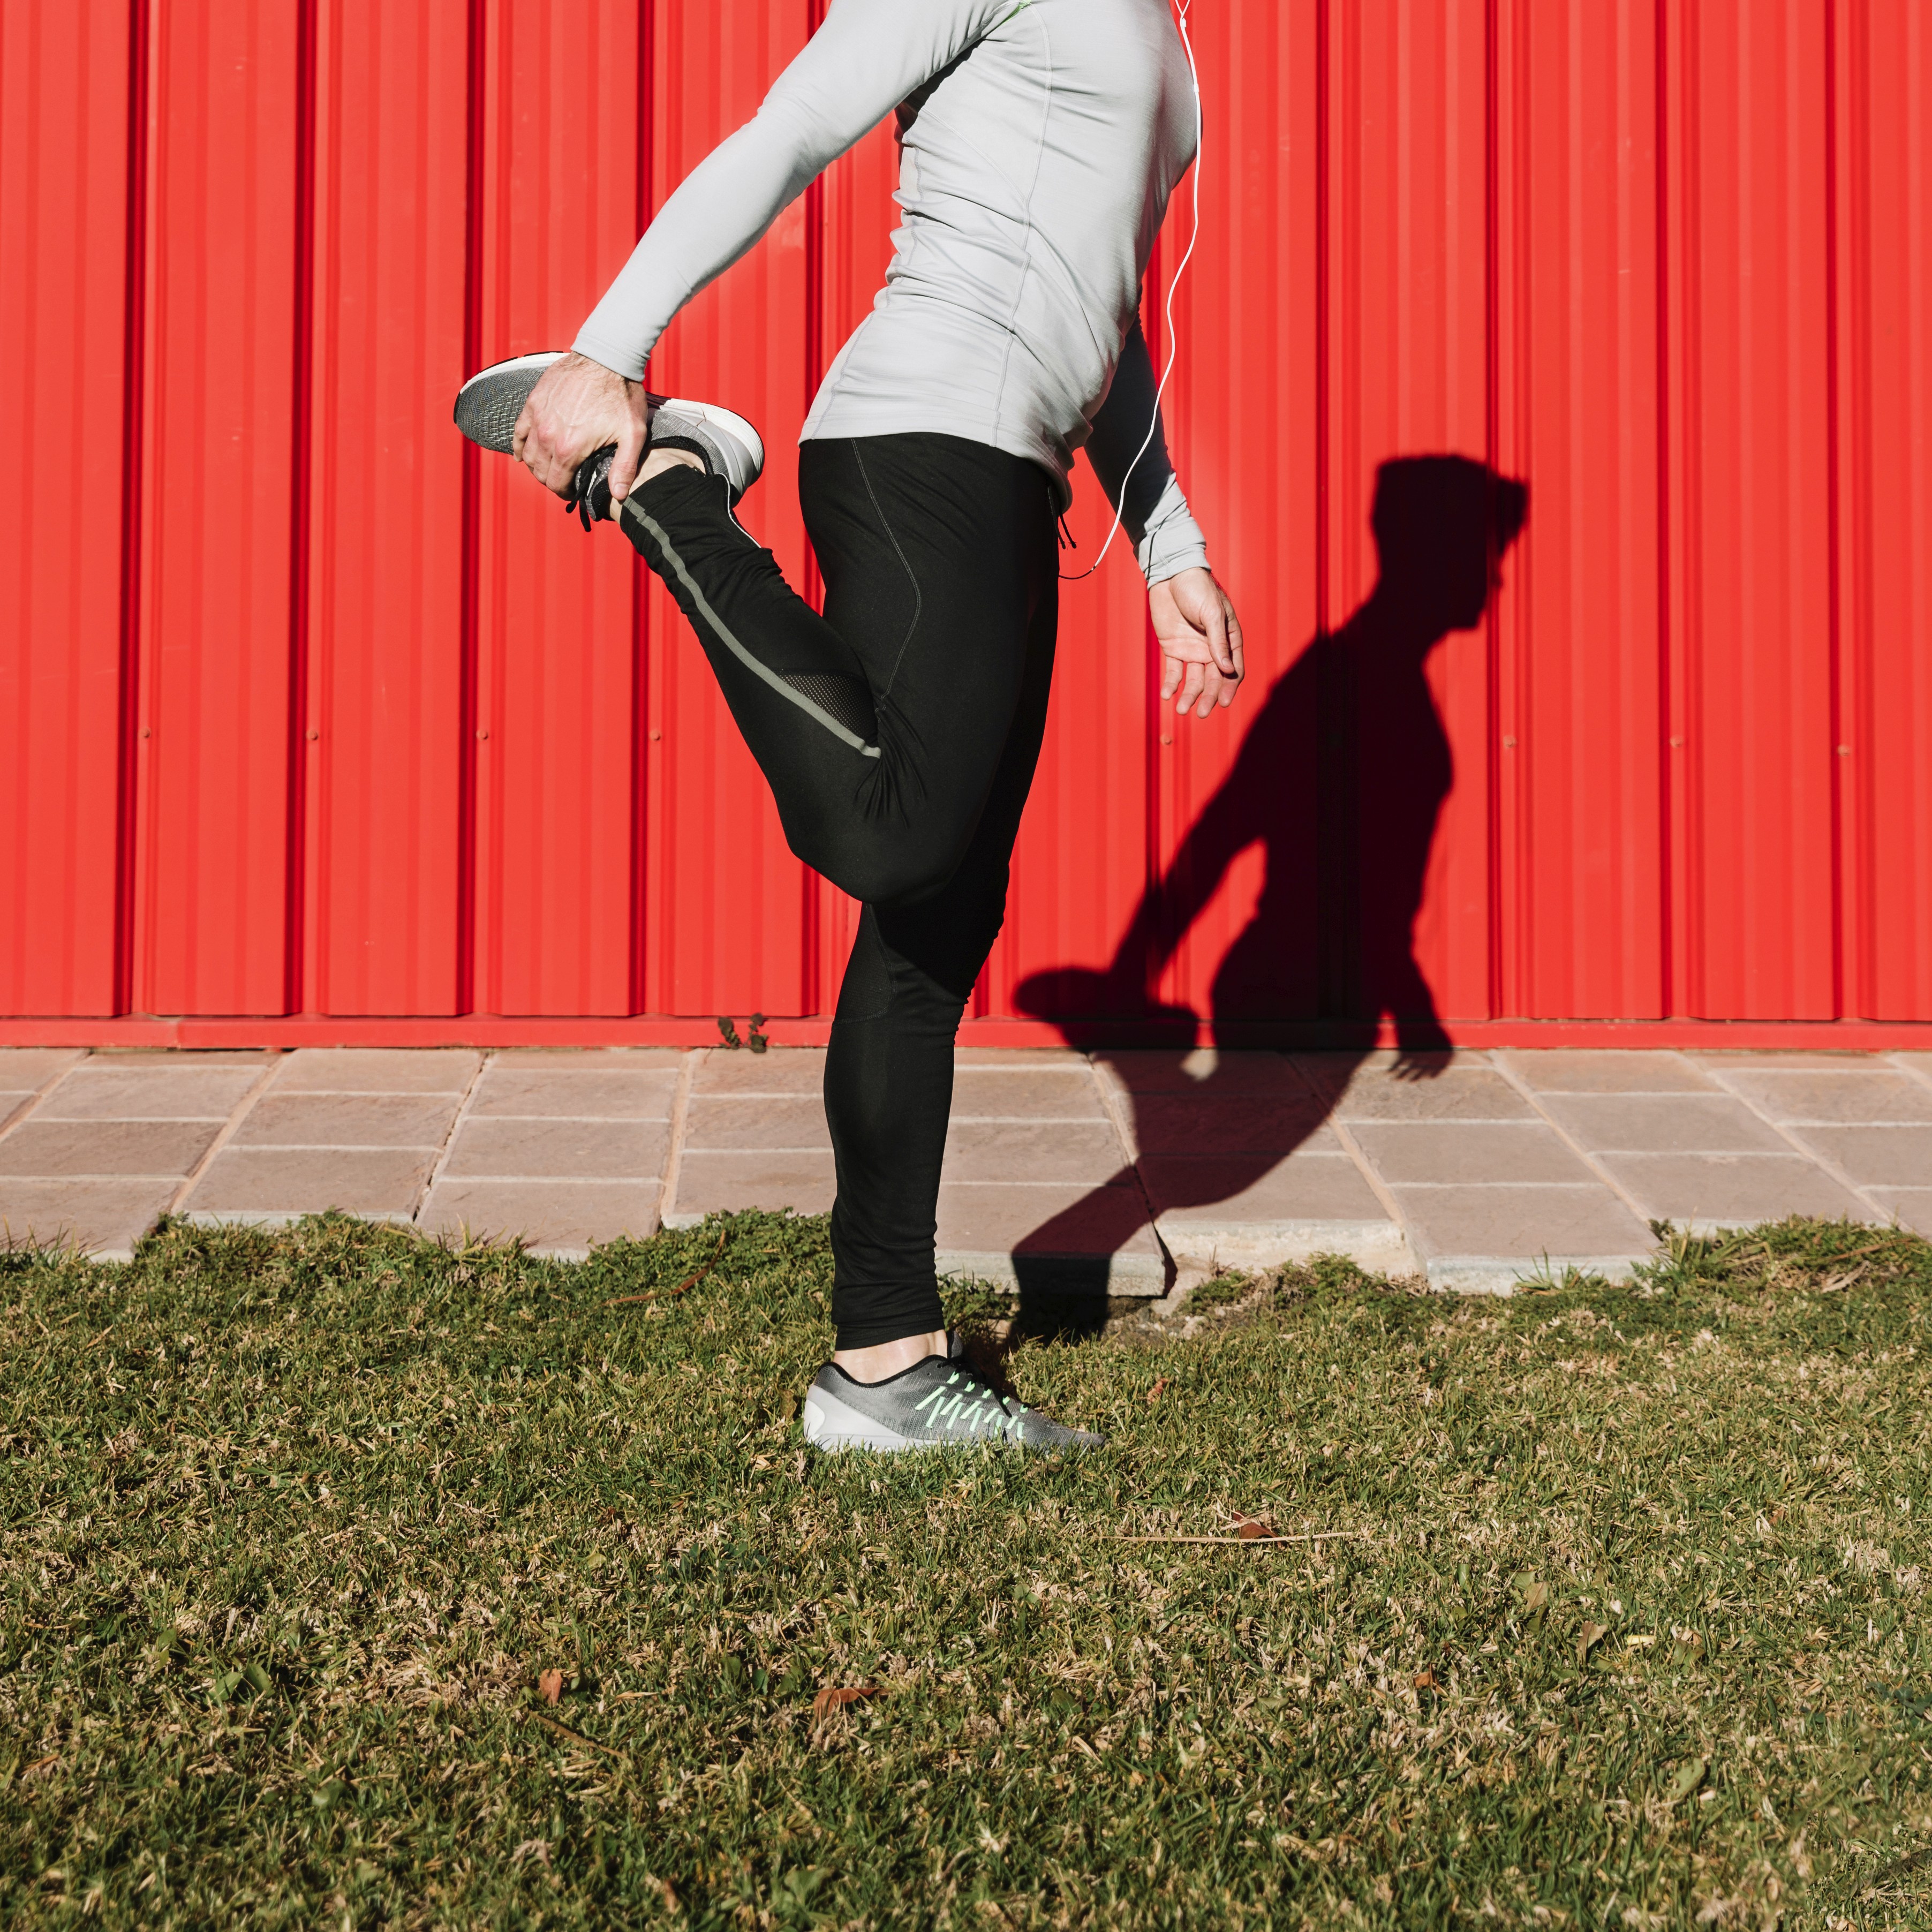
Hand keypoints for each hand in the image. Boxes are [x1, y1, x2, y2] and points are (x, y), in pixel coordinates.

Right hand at [512, 350, 651, 501]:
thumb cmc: (622, 395)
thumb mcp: (632, 434)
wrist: (606, 358)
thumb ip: (624, 468)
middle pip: (539, 472)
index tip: (572, 492)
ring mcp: (538, 418)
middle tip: (563, 480)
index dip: (564, 493)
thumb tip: (619, 496)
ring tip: (548, 467)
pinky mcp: (533, 402)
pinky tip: (522, 453)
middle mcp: (548, 435)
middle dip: (550, 480)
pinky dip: (519, 445)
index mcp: (570, 449)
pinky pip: (518, 430)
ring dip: (535, 465)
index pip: (556, 484)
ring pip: (527, 454)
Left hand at [1150, 567, 1244, 718]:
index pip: (1233, 669)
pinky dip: (1171, 684)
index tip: (1222, 701)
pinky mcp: (1173, 649)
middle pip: (1213, 679)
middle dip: (1208, 697)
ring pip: (1193, 680)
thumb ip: (1218, 642)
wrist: (1171, 575)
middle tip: (1202, 713)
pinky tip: (1167, 695)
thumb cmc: (1198, 589)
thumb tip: (1227, 670)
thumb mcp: (1212, 613)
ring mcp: (1193, 650)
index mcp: (1229, 639)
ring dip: (1189, 695)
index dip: (1229, 687)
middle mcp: (1212, 648)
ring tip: (1182, 709)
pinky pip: (1173, 671)